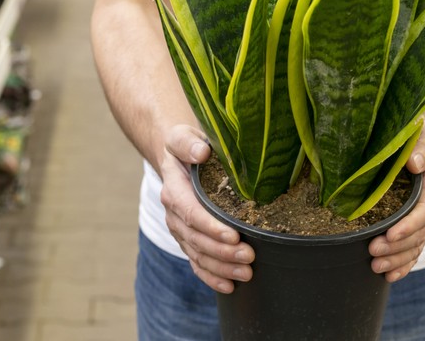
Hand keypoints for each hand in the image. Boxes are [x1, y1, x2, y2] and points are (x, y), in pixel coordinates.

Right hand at [159, 125, 254, 292]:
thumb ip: (188, 143)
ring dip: (222, 267)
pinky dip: (211, 277)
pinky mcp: (188, 239)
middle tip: (250, 257)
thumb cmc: (186, 146)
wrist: (177, 158)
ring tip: (247, 273)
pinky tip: (229, 287)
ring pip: (198, 255)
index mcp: (174, 190)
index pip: (191, 213)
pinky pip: (197, 263)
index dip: (211, 227)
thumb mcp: (182, 136)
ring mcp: (181, 230)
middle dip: (223, 252)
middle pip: (197, 239)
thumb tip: (202, 152)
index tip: (234, 235)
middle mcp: (174, 214)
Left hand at [368, 121, 424, 281]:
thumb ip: (422, 149)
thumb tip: (414, 163)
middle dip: (397, 246)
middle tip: (372, 251)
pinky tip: (389, 276)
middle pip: (419, 233)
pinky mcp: (416, 226)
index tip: (390, 233)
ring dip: (397, 259)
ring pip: (416, 245)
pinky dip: (403, 264)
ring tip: (376, 266)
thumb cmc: (422, 136)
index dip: (409, 225)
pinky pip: (414, 249)